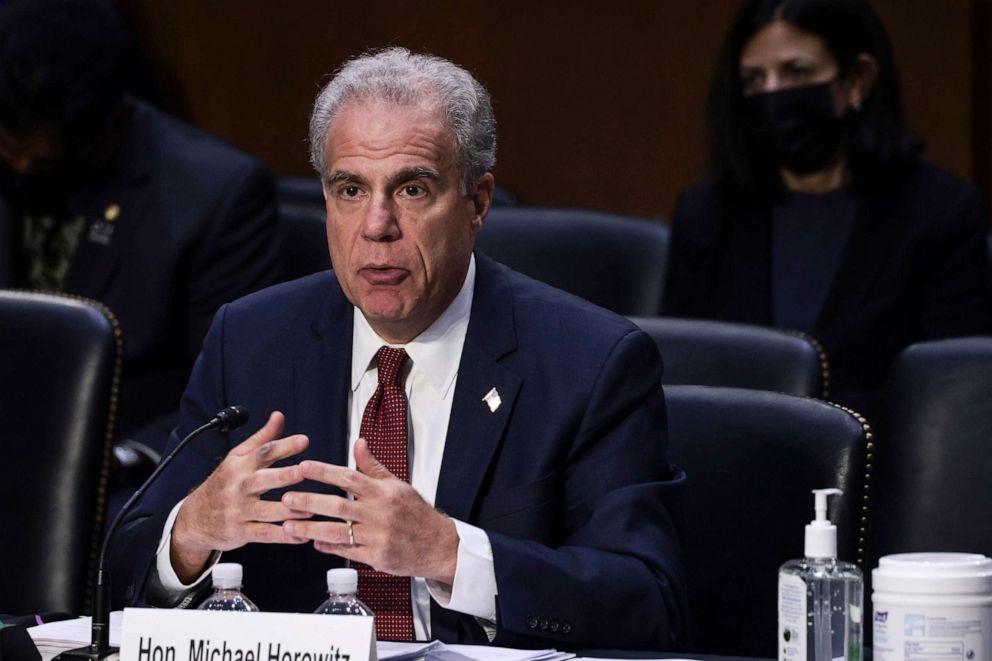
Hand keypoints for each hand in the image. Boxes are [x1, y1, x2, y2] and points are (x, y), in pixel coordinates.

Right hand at [170, 411, 311, 582]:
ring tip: (312, 509)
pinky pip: (265, 534)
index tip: (304, 440)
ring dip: (290, 510)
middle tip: (304, 471)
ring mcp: (239, 510)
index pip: (263, 452)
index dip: (283, 445)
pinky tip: (302, 535)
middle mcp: (239, 487)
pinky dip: (284, 536)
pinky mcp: (241, 532)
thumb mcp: (238, 458)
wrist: (195, 518)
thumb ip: (262, 439)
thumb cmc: (224, 484)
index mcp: (240, 466)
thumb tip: (279, 416)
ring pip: (267, 510)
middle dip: (284, 475)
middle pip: (263, 480)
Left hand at [281, 437, 458, 584]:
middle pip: (338, 506)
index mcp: (384, 492)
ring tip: (289, 525)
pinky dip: (328, 547)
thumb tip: (358, 443)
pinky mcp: (377, 557)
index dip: (324, 472)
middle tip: (286, 498)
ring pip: (337, 532)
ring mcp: (378, 536)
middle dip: (309, 501)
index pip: (349, 477)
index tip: (303, 467)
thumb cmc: (416, 514)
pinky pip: (347, 551)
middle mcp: (380, 513)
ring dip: (310, 528)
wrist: (437, 545)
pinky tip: (314, 542)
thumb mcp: (398, 485)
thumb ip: (373, 466)